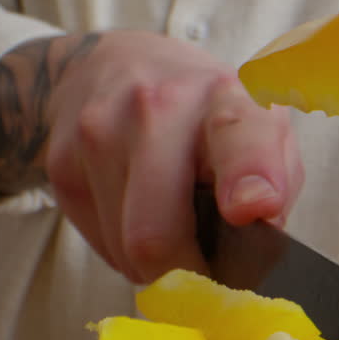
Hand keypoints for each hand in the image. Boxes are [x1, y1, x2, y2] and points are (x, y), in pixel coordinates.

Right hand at [14, 30, 301, 283]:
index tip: (250, 209)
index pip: (237, 137)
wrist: (114, 65)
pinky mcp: (62, 162)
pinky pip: (101, 246)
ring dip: (154, 263)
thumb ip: (276, 184)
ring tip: (169, 225)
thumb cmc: (204, 113)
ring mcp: (100, 132)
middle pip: (157, 233)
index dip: (247, 178)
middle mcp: (158, 106)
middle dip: (186, 274)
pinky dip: (124, 249)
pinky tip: (135, 212)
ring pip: (127, 251)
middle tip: (205, 271)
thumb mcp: (259, 128)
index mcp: (225, 97)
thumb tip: (256, 253)